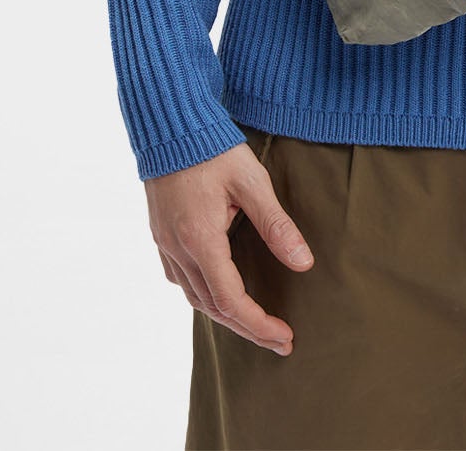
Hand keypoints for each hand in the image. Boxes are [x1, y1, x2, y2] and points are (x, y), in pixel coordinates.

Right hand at [145, 140, 314, 354]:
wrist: (170, 124)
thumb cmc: (213, 149)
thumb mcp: (251, 182)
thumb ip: (277, 225)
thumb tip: (304, 264)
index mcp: (200, 239)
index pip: (230, 300)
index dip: (258, 324)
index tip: (285, 335)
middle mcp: (177, 249)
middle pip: (212, 308)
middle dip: (248, 329)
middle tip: (280, 341)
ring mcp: (165, 245)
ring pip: (194, 298)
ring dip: (226, 316)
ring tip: (257, 324)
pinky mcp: (161, 236)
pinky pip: (181, 281)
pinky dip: (205, 296)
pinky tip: (223, 293)